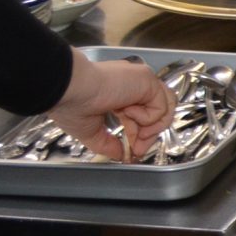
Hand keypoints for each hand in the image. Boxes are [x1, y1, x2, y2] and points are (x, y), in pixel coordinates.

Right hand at [47, 50, 175, 160]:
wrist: (69, 90)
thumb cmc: (70, 103)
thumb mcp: (91, 131)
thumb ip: (108, 144)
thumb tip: (120, 156)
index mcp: (119, 93)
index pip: (143, 115)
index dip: (141, 135)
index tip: (134, 150)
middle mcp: (133, 85)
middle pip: (158, 112)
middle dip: (149, 135)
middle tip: (138, 149)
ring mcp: (141, 81)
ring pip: (166, 107)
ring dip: (153, 127)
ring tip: (137, 135)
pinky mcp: (147, 79)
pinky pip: (161, 105)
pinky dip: (147, 117)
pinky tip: (127, 112)